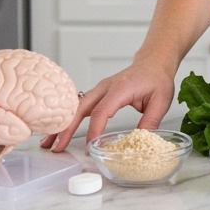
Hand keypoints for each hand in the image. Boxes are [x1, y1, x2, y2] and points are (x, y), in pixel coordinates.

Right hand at [39, 60, 175, 151]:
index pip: (102, 111)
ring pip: (75, 107)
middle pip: (80, 108)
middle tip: (56, 147)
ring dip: (62, 125)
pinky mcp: (97, 94)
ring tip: (49, 143)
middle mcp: (105, 87)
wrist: (153, 62)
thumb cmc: (156, 79)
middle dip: (66, 128)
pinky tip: (60, 131)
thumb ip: (150, 121)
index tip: (90, 146)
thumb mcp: (161, 101)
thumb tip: (140, 141)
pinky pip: (80, 106)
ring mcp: (99, 90)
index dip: (94, 130)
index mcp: (120, 88)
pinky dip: (69, 119)